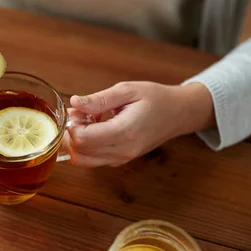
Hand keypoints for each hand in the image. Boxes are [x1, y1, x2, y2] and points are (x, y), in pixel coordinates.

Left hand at [63, 82, 214, 166]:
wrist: (179, 113)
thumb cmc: (156, 99)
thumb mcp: (127, 90)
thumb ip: (99, 99)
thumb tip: (75, 103)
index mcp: (124, 132)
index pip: (83, 139)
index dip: (72, 125)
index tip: (78, 110)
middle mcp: (123, 151)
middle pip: (79, 153)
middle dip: (71, 133)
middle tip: (81, 114)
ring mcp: (122, 159)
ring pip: (83, 160)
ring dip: (77, 141)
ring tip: (88, 120)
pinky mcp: (121, 160)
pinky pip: (93, 160)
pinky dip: (86, 146)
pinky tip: (96, 127)